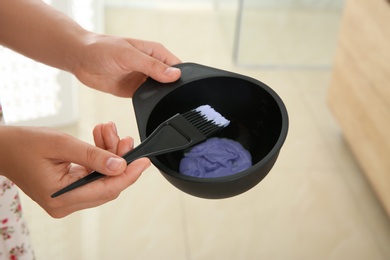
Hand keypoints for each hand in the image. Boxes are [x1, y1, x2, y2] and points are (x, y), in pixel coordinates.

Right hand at [0, 123, 149, 217]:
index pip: (107, 190)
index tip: (144, 161)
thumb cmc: (23, 145)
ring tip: (108, 131)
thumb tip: (120, 164)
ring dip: (109, 154)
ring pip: (102, 178)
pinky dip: (100, 157)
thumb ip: (93, 155)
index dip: (129, 175)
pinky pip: (93, 175)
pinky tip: (101, 138)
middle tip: (124, 138)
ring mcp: (67, 198)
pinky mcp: (68, 189)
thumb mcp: (61, 144)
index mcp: (62, 198)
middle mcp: (66, 204)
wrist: (3, 147)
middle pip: (107, 185)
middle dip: (119, 159)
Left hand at [72, 35, 181, 96]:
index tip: (182, 89)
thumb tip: (174, 75)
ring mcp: (144, 79)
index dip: (181, 77)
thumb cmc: (102, 49)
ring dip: (160, 98)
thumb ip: (152, 66)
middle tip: (172, 101)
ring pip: (160, 92)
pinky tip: (148, 106)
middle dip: (172, 90)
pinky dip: (149, 104)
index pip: (176, 66)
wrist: (80, 59)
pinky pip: (147, 99)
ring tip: (159, 104)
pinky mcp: (135, 91)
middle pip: (170, 81)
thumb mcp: (129, 55)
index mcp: (155, 52)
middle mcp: (152, 65)